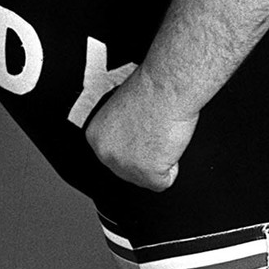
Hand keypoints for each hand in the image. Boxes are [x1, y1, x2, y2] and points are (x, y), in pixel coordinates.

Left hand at [84, 68, 197, 190]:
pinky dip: (173, 166)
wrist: (167, 87)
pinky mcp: (147, 174)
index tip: (144, 129)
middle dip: (148, 156)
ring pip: (147, 178)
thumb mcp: (122, 112)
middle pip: (131, 172)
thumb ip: (121, 133)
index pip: (117, 156)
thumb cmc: (151, 90)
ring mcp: (125, 167)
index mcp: (95, 137)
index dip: (137, 144)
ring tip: (161, 133)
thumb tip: (132, 143)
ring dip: (160, 160)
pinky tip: (169, 143)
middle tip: (155, 131)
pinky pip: (165, 182)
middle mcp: (105, 154)